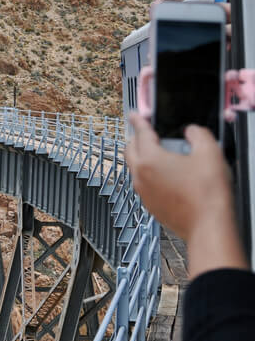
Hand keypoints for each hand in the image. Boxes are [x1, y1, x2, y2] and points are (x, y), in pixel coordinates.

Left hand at [126, 113, 246, 276]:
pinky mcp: (150, 205)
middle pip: (130, 150)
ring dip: (141, 157)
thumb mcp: (209, 153)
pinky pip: (143, 184)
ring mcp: (143, 192)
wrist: (208, 226)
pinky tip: (165, 176)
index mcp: (150, 159)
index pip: (141, 133)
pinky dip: (149, 174)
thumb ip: (198, 134)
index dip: (139, 120)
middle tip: (144, 132)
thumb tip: (191, 131)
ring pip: (134, 168)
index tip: (135, 114)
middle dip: (136, 138)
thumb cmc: (207, 194)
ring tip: (157, 153)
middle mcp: (140, 175)